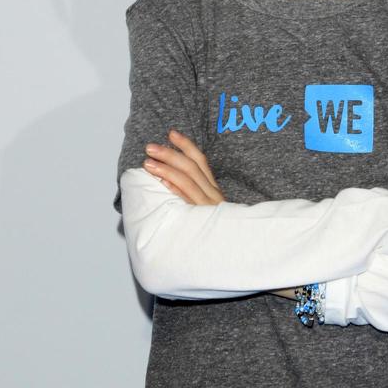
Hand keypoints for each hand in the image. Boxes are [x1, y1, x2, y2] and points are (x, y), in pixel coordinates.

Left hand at [143, 131, 293, 298]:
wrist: (240, 253)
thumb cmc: (219, 233)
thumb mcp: (211, 210)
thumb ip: (196, 195)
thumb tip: (171, 183)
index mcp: (214, 190)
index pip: (201, 161)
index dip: (186, 145)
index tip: (171, 133)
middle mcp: (212, 196)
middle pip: (191, 168)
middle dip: (169, 154)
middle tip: (150, 147)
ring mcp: (208, 208)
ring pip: (187, 181)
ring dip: (165, 169)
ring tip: (148, 162)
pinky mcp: (203, 220)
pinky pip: (188, 201)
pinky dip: (174, 189)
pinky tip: (161, 182)